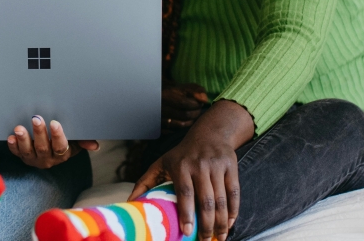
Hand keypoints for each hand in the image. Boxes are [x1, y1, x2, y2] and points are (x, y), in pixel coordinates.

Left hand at [7, 116, 98, 169]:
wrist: (51, 152)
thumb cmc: (65, 142)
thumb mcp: (76, 142)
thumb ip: (83, 141)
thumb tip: (95, 146)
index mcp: (62, 154)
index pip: (60, 146)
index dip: (57, 136)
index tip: (55, 123)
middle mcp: (48, 159)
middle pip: (43, 147)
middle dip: (39, 133)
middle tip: (36, 118)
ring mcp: (34, 159)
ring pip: (28, 151)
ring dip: (23, 139)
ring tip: (19, 128)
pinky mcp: (23, 156)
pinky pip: (17, 153)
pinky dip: (13, 146)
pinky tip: (11, 137)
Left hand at [131, 100, 253, 240]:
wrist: (209, 133)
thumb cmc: (181, 154)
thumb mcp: (161, 164)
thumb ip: (145, 183)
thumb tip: (129, 203)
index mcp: (181, 166)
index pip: (184, 193)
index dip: (186, 214)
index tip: (187, 232)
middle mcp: (200, 165)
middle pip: (205, 200)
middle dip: (207, 224)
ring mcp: (217, 166)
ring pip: (221, 199)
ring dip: (222, 222)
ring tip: (220, 238)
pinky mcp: (231, 167)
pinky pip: (234, 192)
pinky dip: (234, 210)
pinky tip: (230, 224)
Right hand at [162, 83, 209, 130]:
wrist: (164, 99)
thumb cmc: (179, 93)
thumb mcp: (189, 88)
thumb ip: (198, 91)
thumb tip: (204, 100)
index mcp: (166, 95)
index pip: (184, 102)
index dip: (195, 104)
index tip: (200, 103)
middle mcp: (161, 108)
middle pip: (184, 115)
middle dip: (196, 113)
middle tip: (198, 110)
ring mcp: (159, 119)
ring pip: (181, 125)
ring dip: (191, 121)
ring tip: (193, 115)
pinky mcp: (160, 128)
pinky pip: (176, 131)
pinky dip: (183, 127)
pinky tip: (185, 121)